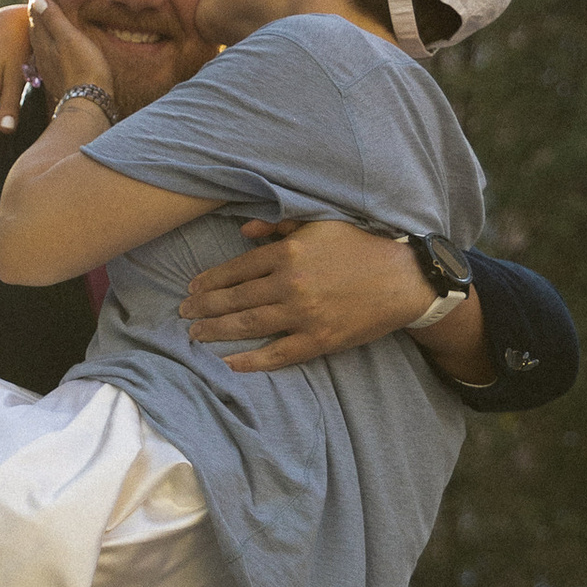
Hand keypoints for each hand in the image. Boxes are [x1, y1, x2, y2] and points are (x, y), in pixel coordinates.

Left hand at [24, 0, 117, 112]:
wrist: (88, 105)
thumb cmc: (84, 70)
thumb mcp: (70, 40)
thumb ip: (54, 20)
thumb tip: (37, 0)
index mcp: (44, 37)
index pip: (37, 6)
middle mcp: (41, 49)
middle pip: (36, 18)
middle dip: (38, 0)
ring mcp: (48, 61)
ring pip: (41, 32)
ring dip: (43, 17)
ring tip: (46, 5)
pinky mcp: (57, 72)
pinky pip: (49, 45)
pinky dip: (50, 33)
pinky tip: (55, 36)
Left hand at [180, 220, 433, 372]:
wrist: (403, 279)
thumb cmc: (359, 247)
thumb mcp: (319, 224)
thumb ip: (278, 226)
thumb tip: (242, 231)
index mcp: (288, 253)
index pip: (235, 270)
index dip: (209, 281)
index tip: (191, 289)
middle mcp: (290, 283)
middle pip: (234, 299)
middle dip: (203, 307)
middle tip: (183, 313)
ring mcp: (304, 314)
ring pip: (248, 325)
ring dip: (216, 331)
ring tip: (195, 334)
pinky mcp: (319, 339)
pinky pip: (277, 354)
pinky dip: (250, 361)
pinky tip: (228, 363)